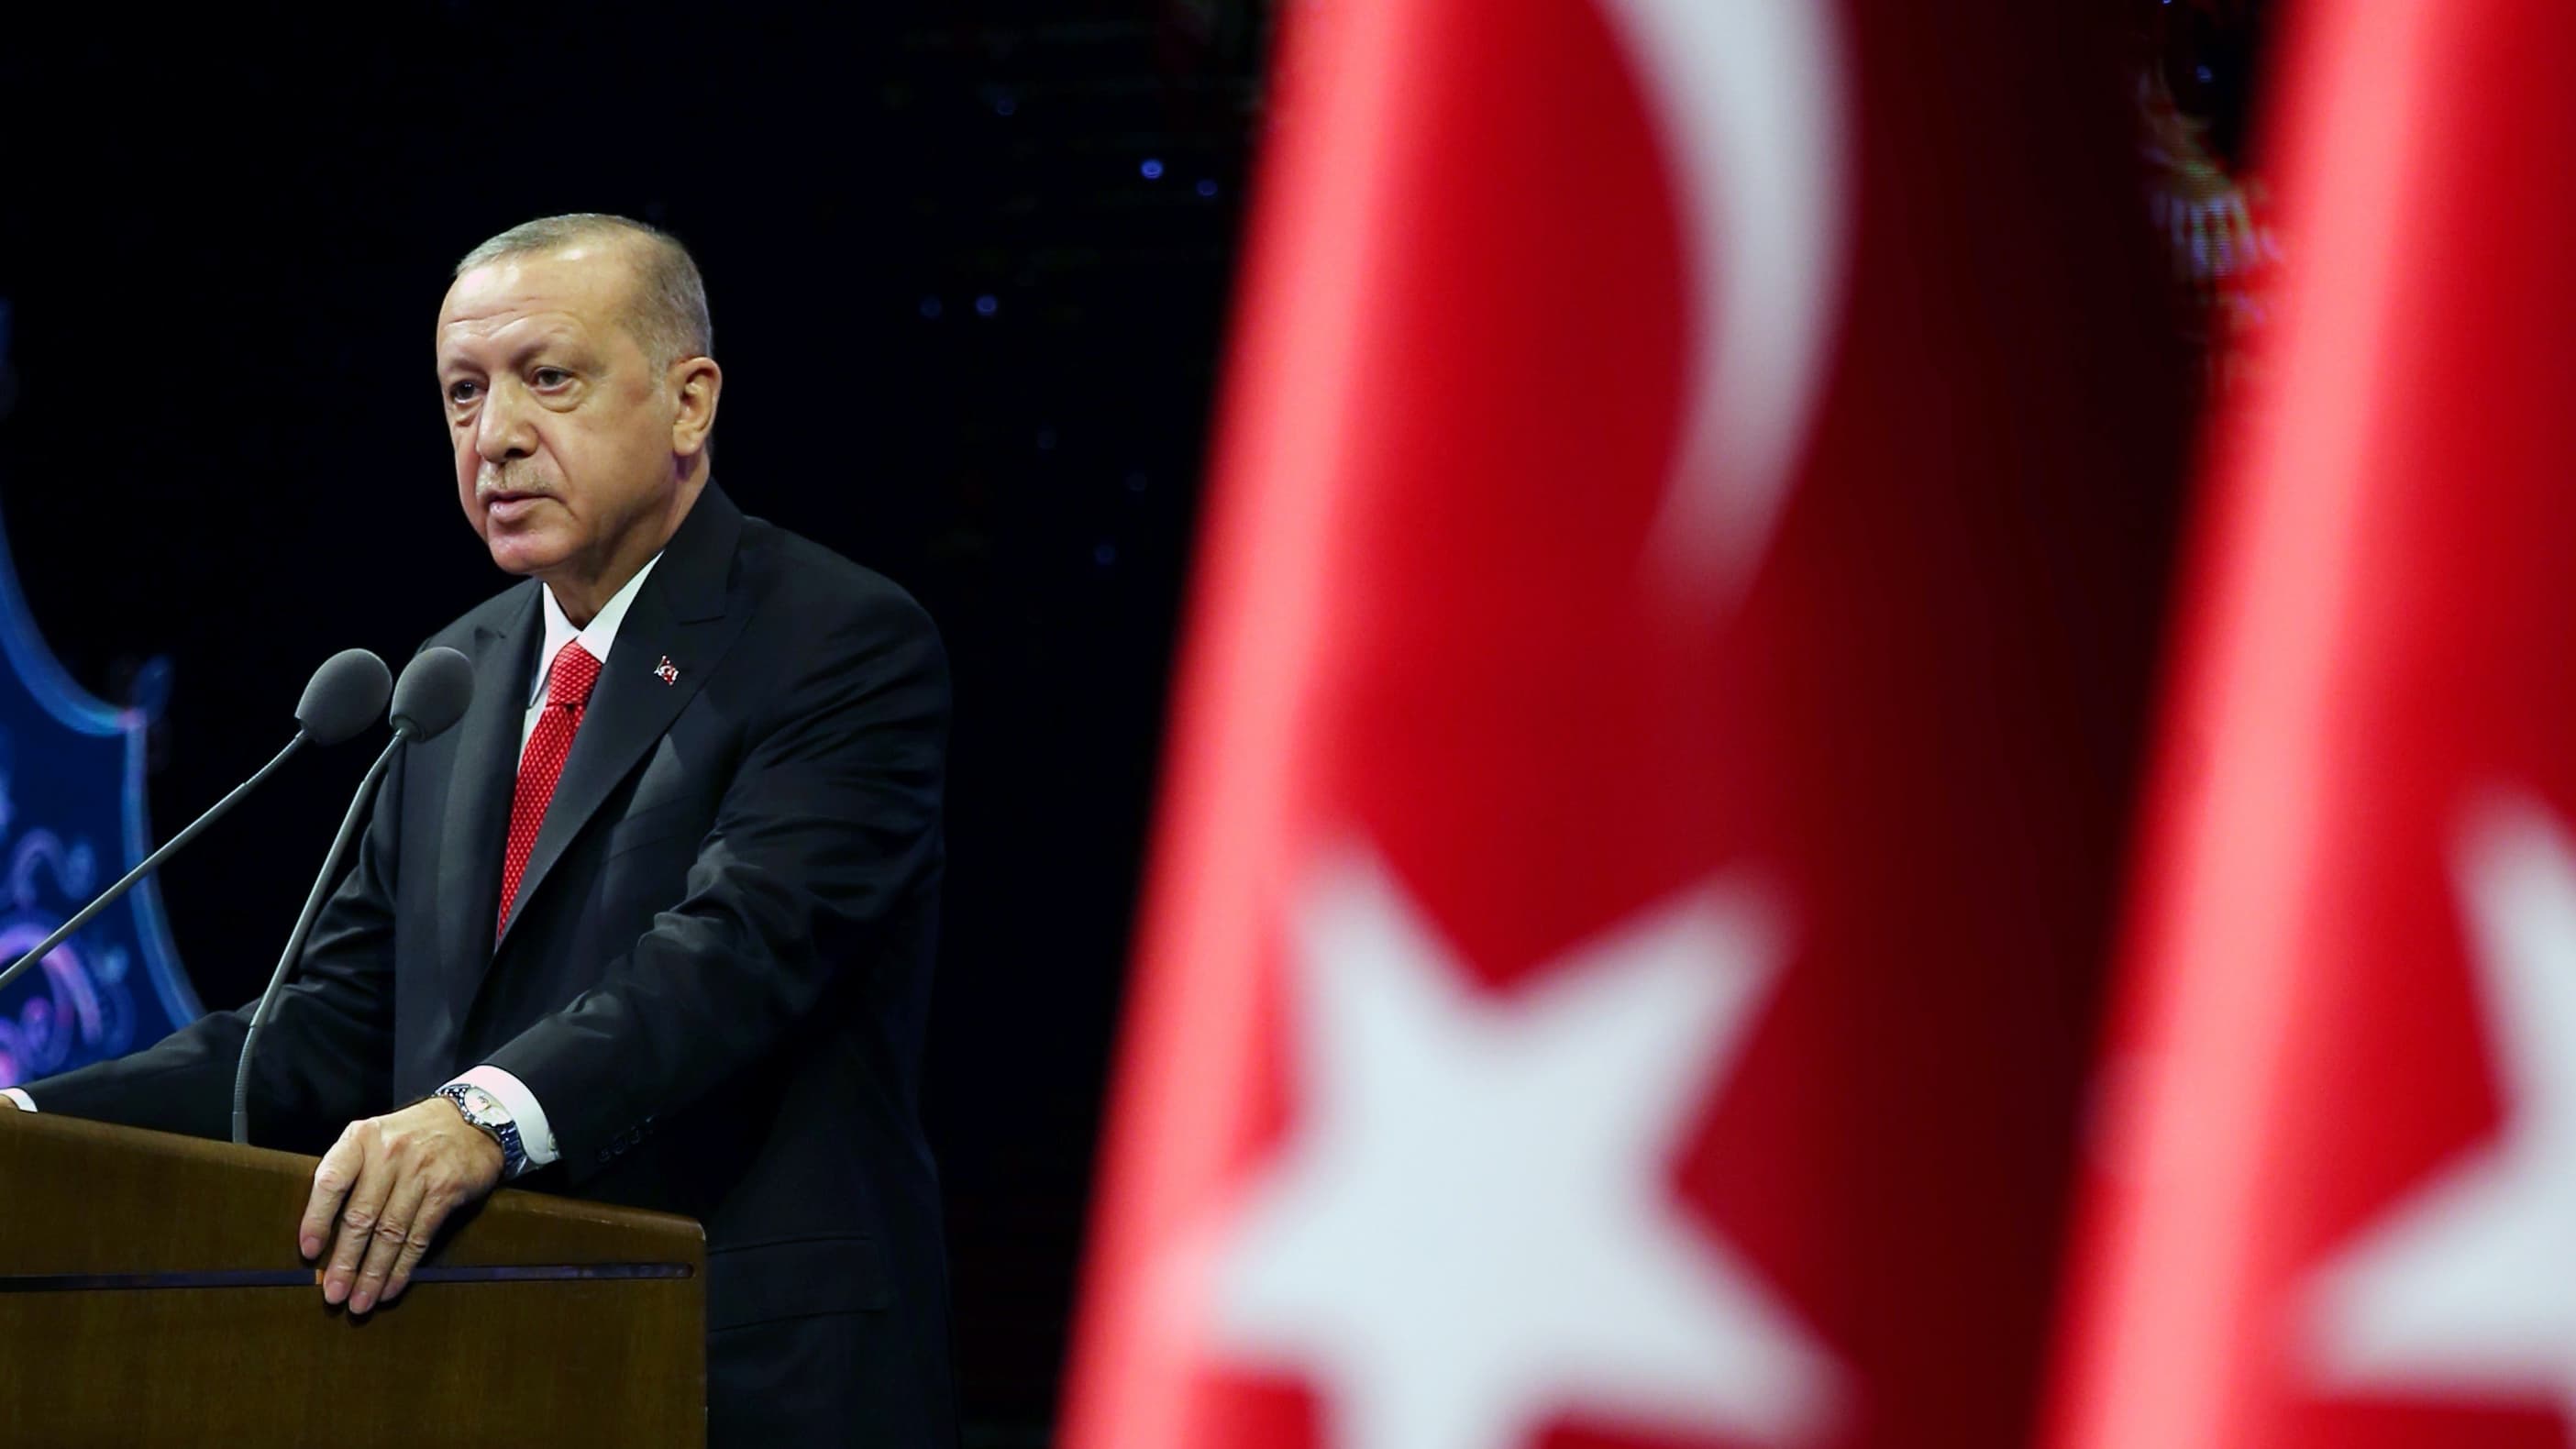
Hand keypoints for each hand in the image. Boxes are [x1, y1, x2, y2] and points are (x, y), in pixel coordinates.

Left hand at [299, 1097, 504, 1313]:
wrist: (471, 1121)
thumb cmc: (411, 1136)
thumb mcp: (374, 1137)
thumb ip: (350, 1171)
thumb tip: (321, 1229)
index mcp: (362, 1138)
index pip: (331, 1181)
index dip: (316, 1219)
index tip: (309, 1252)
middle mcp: (389, 1153)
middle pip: (361, 1216)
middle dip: (345, 1261)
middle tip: (333, 1292)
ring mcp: (420, 1172)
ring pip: (390, 1232)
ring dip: (373, 1273)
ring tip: (359, 1301)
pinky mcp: (445, 1191)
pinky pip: (419, 1236)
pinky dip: (402, 1267)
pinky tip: (391, 1287)